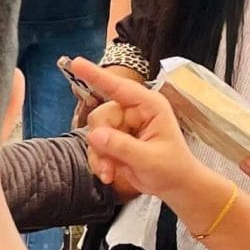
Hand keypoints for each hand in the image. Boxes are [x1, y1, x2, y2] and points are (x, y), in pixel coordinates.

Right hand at [70, 60, 217, 202]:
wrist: (173, 186)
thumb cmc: (171, 168)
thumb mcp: (149, 159)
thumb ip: (121, 146)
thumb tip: (94, 135)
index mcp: (148, 106)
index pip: (119, 87)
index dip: (96, 75)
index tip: (76, 63)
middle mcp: (132, 111)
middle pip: (100, 116)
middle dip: (100, 142)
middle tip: (108, 164)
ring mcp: (122, 125)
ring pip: (94, 133)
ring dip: (99, 156)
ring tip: (110, 173)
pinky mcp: (114, 140)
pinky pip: (94, 146)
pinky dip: (98, 161)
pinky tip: (108, 174)